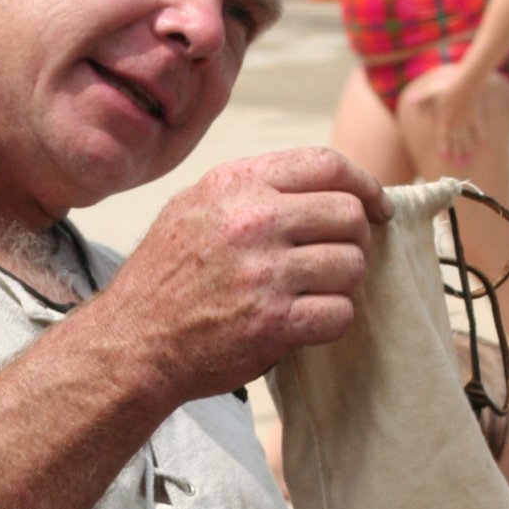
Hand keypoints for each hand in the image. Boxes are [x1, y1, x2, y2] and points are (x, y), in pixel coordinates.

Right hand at [104, 149, 389, 404]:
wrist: (133, 343)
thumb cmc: (165, 278)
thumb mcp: (194, 208)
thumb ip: (252, 190)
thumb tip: (323, 185)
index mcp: (236, 185)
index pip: (328, 164)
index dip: (365, 185)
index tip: (375, 207)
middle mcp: (252, 221)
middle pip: (349, 215)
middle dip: (355, 240)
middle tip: (336, 259)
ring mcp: (264, 273)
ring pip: (352, 265)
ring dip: (342, 284)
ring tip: (312, 293)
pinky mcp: (274, 322)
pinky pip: (341, 313)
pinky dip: (331, 321)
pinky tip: (305, 322)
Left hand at [405, 65, 482, 165]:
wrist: (466, 85)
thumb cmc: (447, 89)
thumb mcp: (431, 93)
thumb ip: (421, 99)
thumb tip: (411, 100)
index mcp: (444, 120)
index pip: (443, 137)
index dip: (444, 147)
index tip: (446, 157)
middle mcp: (455, 124)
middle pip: (456, 141)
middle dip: (456, 153)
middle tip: (458, 165)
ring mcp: (466, 121)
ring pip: (467, 138)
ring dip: (467, 149)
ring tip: (468, 158)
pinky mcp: (476, 116)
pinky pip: (479, 128)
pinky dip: (481, 135)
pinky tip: (483, 143)